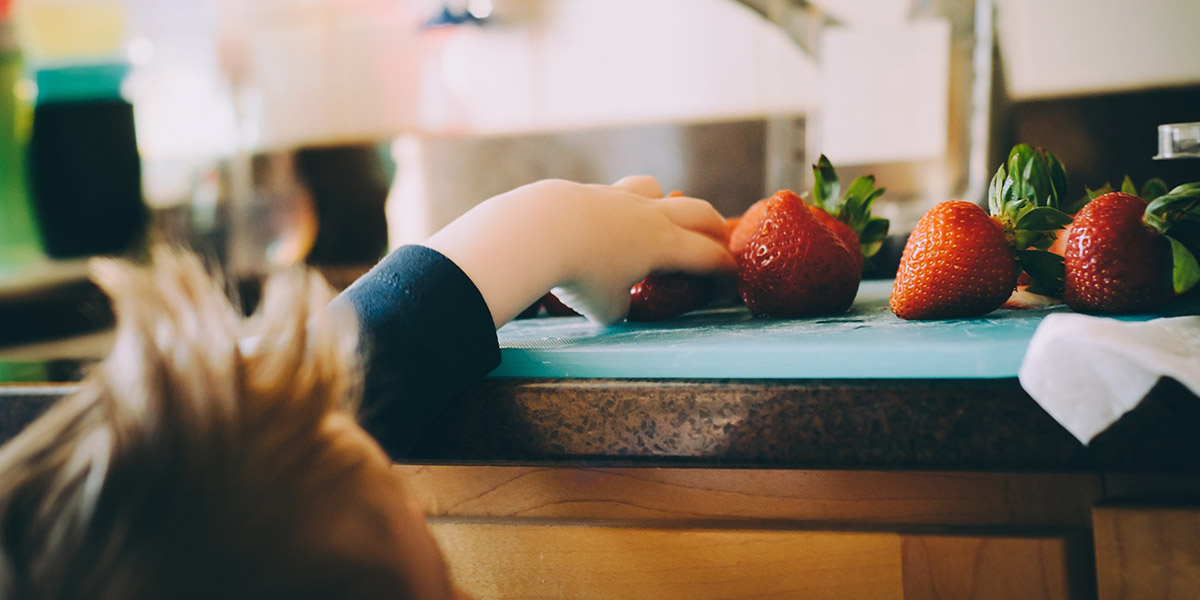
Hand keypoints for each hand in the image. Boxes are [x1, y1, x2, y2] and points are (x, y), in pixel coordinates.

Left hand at [424, 176, 734, 325]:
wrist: (537, 232)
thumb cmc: (579, 276)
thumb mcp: (606, 309)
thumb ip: (620, 306)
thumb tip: (617, 302)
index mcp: (665, 245)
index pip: (710, 256)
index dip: (726, 273)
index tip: (730, 285)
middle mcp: (649, 215)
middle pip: (698, 211)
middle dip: (714, 228)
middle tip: (718, 243)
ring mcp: (618, 197)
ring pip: (655, 189)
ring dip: (666, 203)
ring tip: (659, 221)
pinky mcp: (588, 192)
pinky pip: (615, 194)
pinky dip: (620, 209)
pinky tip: (603, 225)